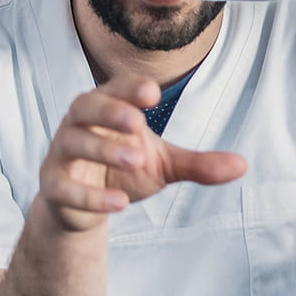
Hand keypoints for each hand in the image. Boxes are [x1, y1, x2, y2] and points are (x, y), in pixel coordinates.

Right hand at [39, 76, 246, 232]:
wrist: (85, 208)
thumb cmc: (123, 170)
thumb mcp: (163, 165)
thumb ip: (197, 164)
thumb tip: (243, 165)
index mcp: (106, 108)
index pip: (114, 88)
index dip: (129, 88)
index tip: (153, 93)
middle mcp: (78, 125)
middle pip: (84, 106)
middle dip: (109, 111)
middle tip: (137, 122)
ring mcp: (62, 154)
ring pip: (73, 143)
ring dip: (103, 150)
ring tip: (135, 159)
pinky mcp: (53, 186)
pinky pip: (64, 187)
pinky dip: (90, 195)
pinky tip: (120, 203)